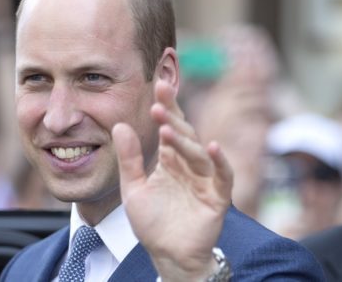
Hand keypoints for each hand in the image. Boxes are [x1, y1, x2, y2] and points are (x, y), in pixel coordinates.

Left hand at [112, 79, 232, 281]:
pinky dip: (220, 162)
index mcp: (170, 160)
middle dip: (173, 116)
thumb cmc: (152, 222)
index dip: (166, 108)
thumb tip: (120, 124)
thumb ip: (129, 158)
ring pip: (197, 153)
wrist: (167, 255)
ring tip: (166, 127)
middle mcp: (188, 165)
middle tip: (160, 98)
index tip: (157, 86)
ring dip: (183, 139)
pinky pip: (222, 176)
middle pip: (184, 134)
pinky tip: (212, 146)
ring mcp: (204, 180)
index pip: (169, 128)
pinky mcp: (217, 198)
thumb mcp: (133, 187)